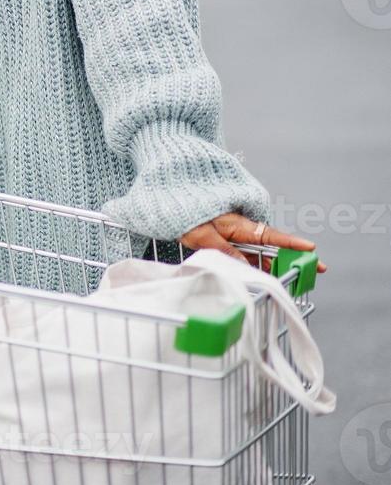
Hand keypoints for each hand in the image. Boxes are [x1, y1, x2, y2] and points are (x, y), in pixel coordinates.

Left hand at [179, 212, 327, 273]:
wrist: (169, 204)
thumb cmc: (185, 216)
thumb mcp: (203, 235)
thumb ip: (225, 251)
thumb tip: (245, 266)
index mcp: (239, 225)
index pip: (271, 235)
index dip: (291, 243)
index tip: (311, 248)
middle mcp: (242, 230)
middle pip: (272, 247)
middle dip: (293, 259)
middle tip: (315, 269)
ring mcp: (235, 236)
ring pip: (260, 254)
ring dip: (274, 266)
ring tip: (292, 280)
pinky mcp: (227, 243)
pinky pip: (247, 256)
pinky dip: (256, 266)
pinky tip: (262, 278)